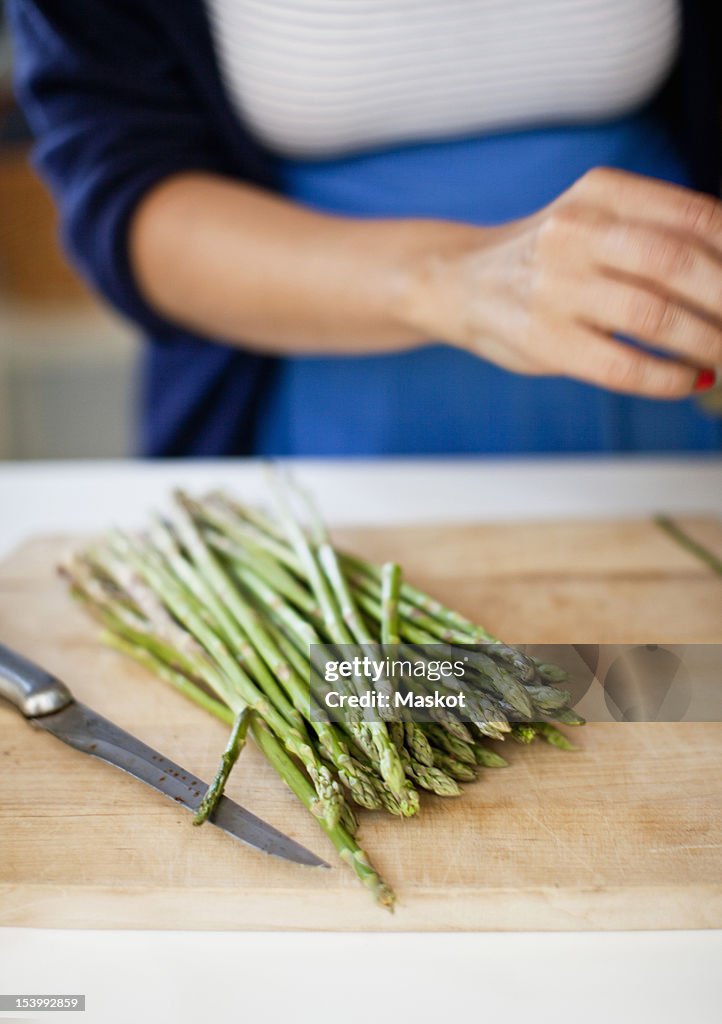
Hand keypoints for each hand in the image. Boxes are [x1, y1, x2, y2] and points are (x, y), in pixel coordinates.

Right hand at [404, 168, 721, 396]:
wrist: (463, 280)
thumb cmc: (548, 255)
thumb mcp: (596, 217)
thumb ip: (658, 229)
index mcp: (601, 192)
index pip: (695, 217)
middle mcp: (576, 232)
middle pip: (678, 264)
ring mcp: (555, 287)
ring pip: (654, 316)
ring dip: (706, 343)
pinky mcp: (543, 340)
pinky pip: (621, 366)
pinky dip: (666, 378)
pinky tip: (688, 379)